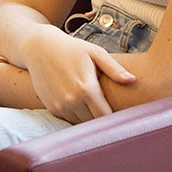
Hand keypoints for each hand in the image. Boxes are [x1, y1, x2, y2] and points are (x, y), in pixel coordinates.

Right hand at [18, 26, 135, 123]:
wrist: (39, 48)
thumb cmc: (71, 48)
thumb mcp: (95, 53)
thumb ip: (114, 69)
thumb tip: (132, 80)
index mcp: (87, 89)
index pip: (106, 117)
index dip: (115, 120)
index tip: (123, 118)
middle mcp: (72, 101)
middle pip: (94, 123)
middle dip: (103, 120)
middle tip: (112, 113)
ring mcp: (60, 106)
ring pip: (81, 123)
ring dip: (89, 118)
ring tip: (96, 107)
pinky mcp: (51, 108)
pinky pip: (69, 119)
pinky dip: (76, 114)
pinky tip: (80, 103)